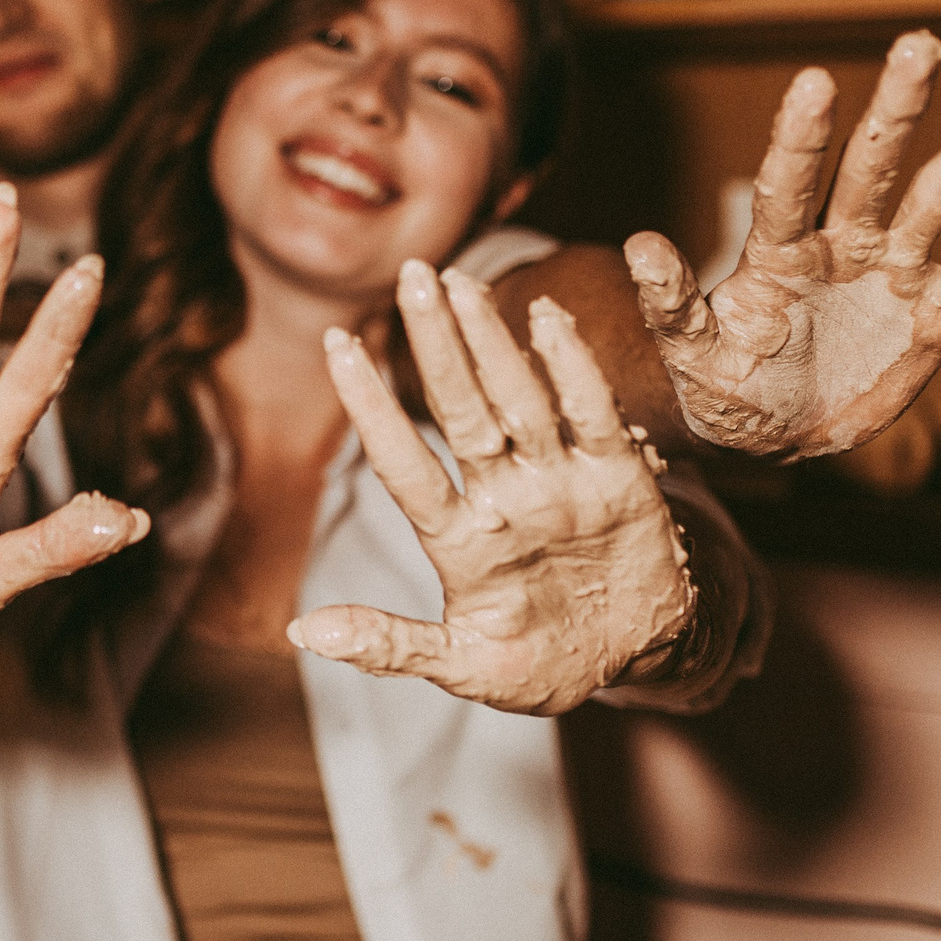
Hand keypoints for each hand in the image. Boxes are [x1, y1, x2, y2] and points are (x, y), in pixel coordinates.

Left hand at [290, 260, 695, 715]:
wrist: (637, 658)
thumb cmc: (540, 665)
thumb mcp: (464, 667)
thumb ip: (391, 646)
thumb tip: (303, 634)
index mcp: (457, 537)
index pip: (403, 460)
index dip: (371, 404)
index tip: (335, 343)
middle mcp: (502, 494)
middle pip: (460, 408)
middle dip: (434, 343)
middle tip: (412, 274)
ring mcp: (556, 481)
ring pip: (517, 398)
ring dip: (490, 341)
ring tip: (460, 283)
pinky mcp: (616, 479)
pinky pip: (591, 415)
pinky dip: (573, 368)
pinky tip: (548, 318)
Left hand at [625, 30, 940, 458]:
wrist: (773, 430)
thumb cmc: (722, 388)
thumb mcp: (688, 357)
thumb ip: (670, 304)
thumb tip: (637, 244)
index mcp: (776, 252)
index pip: (787, 184)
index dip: (800, 139)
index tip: (812, 83)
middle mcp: (839, 241)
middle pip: (872, 164)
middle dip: (897, 107)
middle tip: (919, 41)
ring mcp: (890, 264)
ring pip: (938, 190)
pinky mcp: (934, 300)